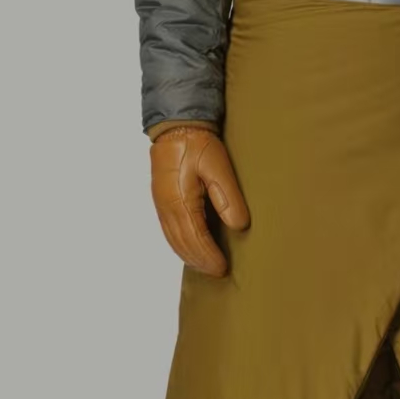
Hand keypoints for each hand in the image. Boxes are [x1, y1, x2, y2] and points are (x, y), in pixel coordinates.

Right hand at [150, 126, 249, 273]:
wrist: (175, 125)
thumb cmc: (197, 143)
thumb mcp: (218, 166)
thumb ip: (227, 197)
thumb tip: (238, 226)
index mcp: (179, 200)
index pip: (195, 238)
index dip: (209, 256)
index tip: (223, 268)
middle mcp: (166, 207)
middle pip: (182, 243)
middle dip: (200, 260)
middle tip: (218, 272)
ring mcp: (161, 204)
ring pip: (173, 239)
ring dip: (189, 255)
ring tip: (206, 266)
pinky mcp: (161, 200)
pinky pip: (169, 230)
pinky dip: (180, 244)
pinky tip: (191, 248)